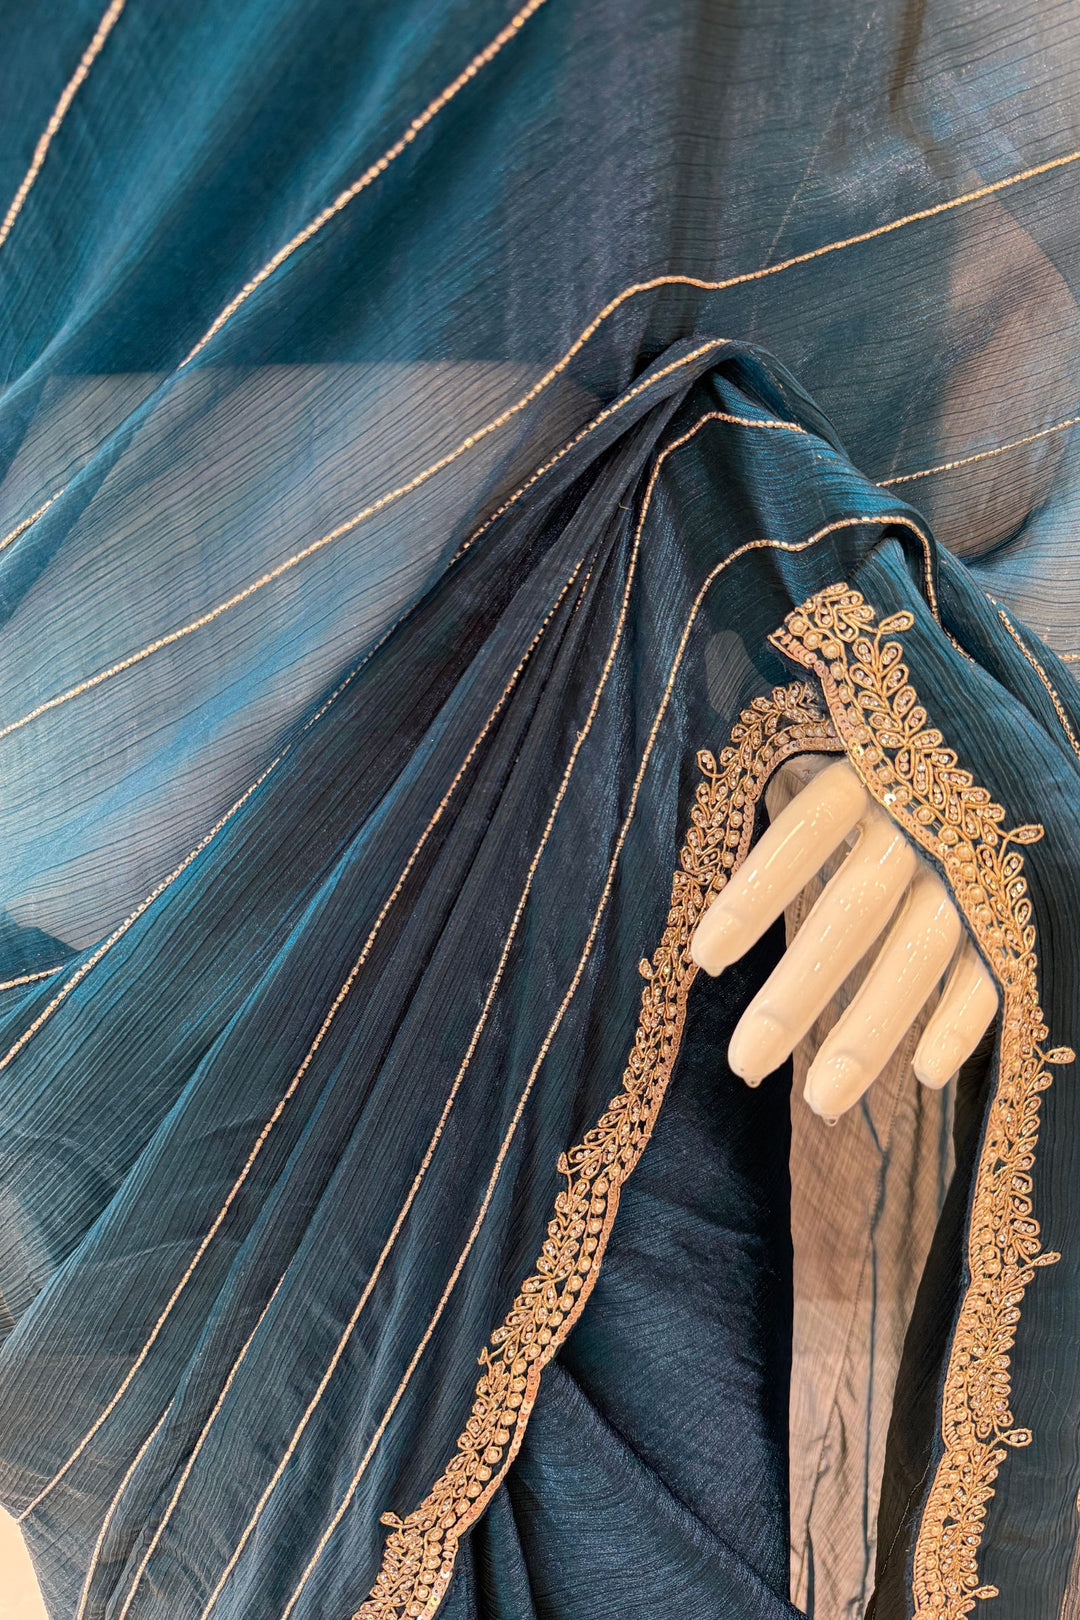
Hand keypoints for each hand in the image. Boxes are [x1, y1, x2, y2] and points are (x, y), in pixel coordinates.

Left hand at [690, 756, 998, 1120]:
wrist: (998, 750)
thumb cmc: (875, 764)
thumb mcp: (827, 759)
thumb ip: (783, 803)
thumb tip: (711, 884)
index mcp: (863, 774)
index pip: (802, 833)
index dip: (754, 894)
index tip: (702, 961)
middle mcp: (920, 820)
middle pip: (852, 912)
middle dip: (796, 994)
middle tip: (744, 1067)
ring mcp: (970, 866)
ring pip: (918, 953)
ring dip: (869, 1031)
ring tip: (822, 1102)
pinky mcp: (1013, 905)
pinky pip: (990, 971)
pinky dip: (960, 1021)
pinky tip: (924, 1076)